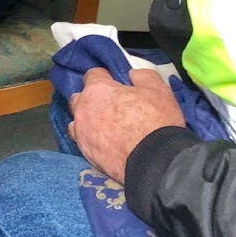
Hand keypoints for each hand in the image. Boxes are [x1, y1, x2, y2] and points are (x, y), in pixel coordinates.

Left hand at [68, 67, 186, 183]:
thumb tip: (132, 74)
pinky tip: (102, 142)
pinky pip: (81, 140)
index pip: (93, 74)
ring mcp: (80, 131)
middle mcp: (83, 108)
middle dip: (92, 98)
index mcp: (97, 89)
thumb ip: (142, 76)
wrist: (155, 162)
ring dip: (87, 119)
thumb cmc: (156, 122)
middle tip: (110, 105)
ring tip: (104, 126)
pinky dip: (89, 138)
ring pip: (77, 119)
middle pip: (80, 97)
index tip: (115, 83)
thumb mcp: (158, 91)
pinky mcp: (84, 152)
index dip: (106, 77)